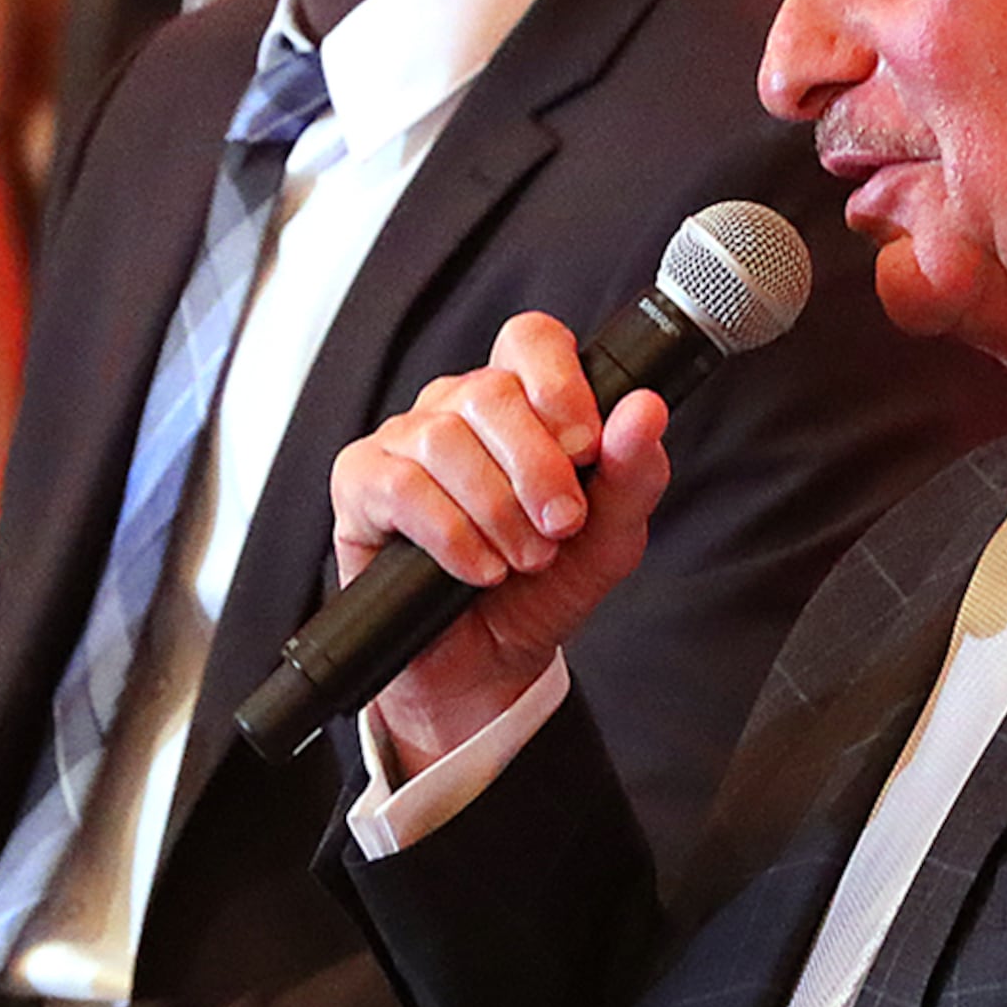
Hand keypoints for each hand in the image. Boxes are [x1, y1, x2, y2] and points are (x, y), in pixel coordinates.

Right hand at [329, 312, 673, 771]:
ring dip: (497, 510)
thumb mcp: (609, 537)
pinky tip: (479, 571)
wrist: (488, 665)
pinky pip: (401, 486)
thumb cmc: (544, 588)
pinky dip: (452, 535)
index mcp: (521, 404)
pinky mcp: (360, 486)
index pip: (531, 340)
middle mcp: (456, 409)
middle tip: (562, 526)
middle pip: (490, 391)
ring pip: (443, 438)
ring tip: (524, 559)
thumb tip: (646, 409)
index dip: (560, 383)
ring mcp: (402, 442)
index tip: (587, 448)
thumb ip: (633, 473)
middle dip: (538, 467)